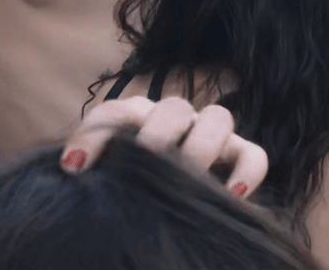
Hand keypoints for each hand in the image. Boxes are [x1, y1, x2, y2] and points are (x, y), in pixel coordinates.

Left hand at [61, 97, 267, 198]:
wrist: (155, 220)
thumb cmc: (126, 198)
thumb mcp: (104, 187)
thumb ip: (96, 177)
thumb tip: (76, 173)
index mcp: (137, 123)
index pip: (115, 114)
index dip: (94, 135)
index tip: (74, 168)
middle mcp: (176, 122)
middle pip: (173, 108)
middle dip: (157, 136)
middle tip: (146, 166)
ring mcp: (212, 137)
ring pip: (218, 118)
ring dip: (201, 146)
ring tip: (188, 179)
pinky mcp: (241, 159)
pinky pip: (254, 156)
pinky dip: (247, 172)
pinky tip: (231, 195)